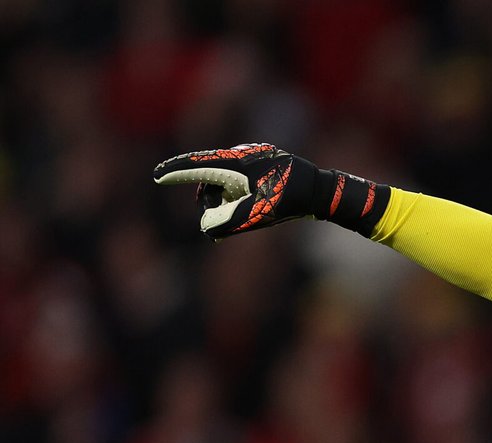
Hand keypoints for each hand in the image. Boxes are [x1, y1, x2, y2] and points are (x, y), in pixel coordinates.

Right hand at [153, 144, 389, 238]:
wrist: (323, 191)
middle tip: (214, 228)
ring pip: (223, 180)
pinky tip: (246, 210)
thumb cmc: (293, 201)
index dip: (177, 171)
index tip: (157, 175)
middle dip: (208, 202)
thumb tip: (207, 228)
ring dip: (223, 202)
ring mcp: (251, 157)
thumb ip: (230, 221)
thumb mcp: (260, 215)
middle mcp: (242, 154)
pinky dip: (235, 197)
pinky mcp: (259, 163)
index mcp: (239, 163)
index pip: (200, 164)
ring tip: (233, 222)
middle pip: (209, 176)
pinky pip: (237, 179)